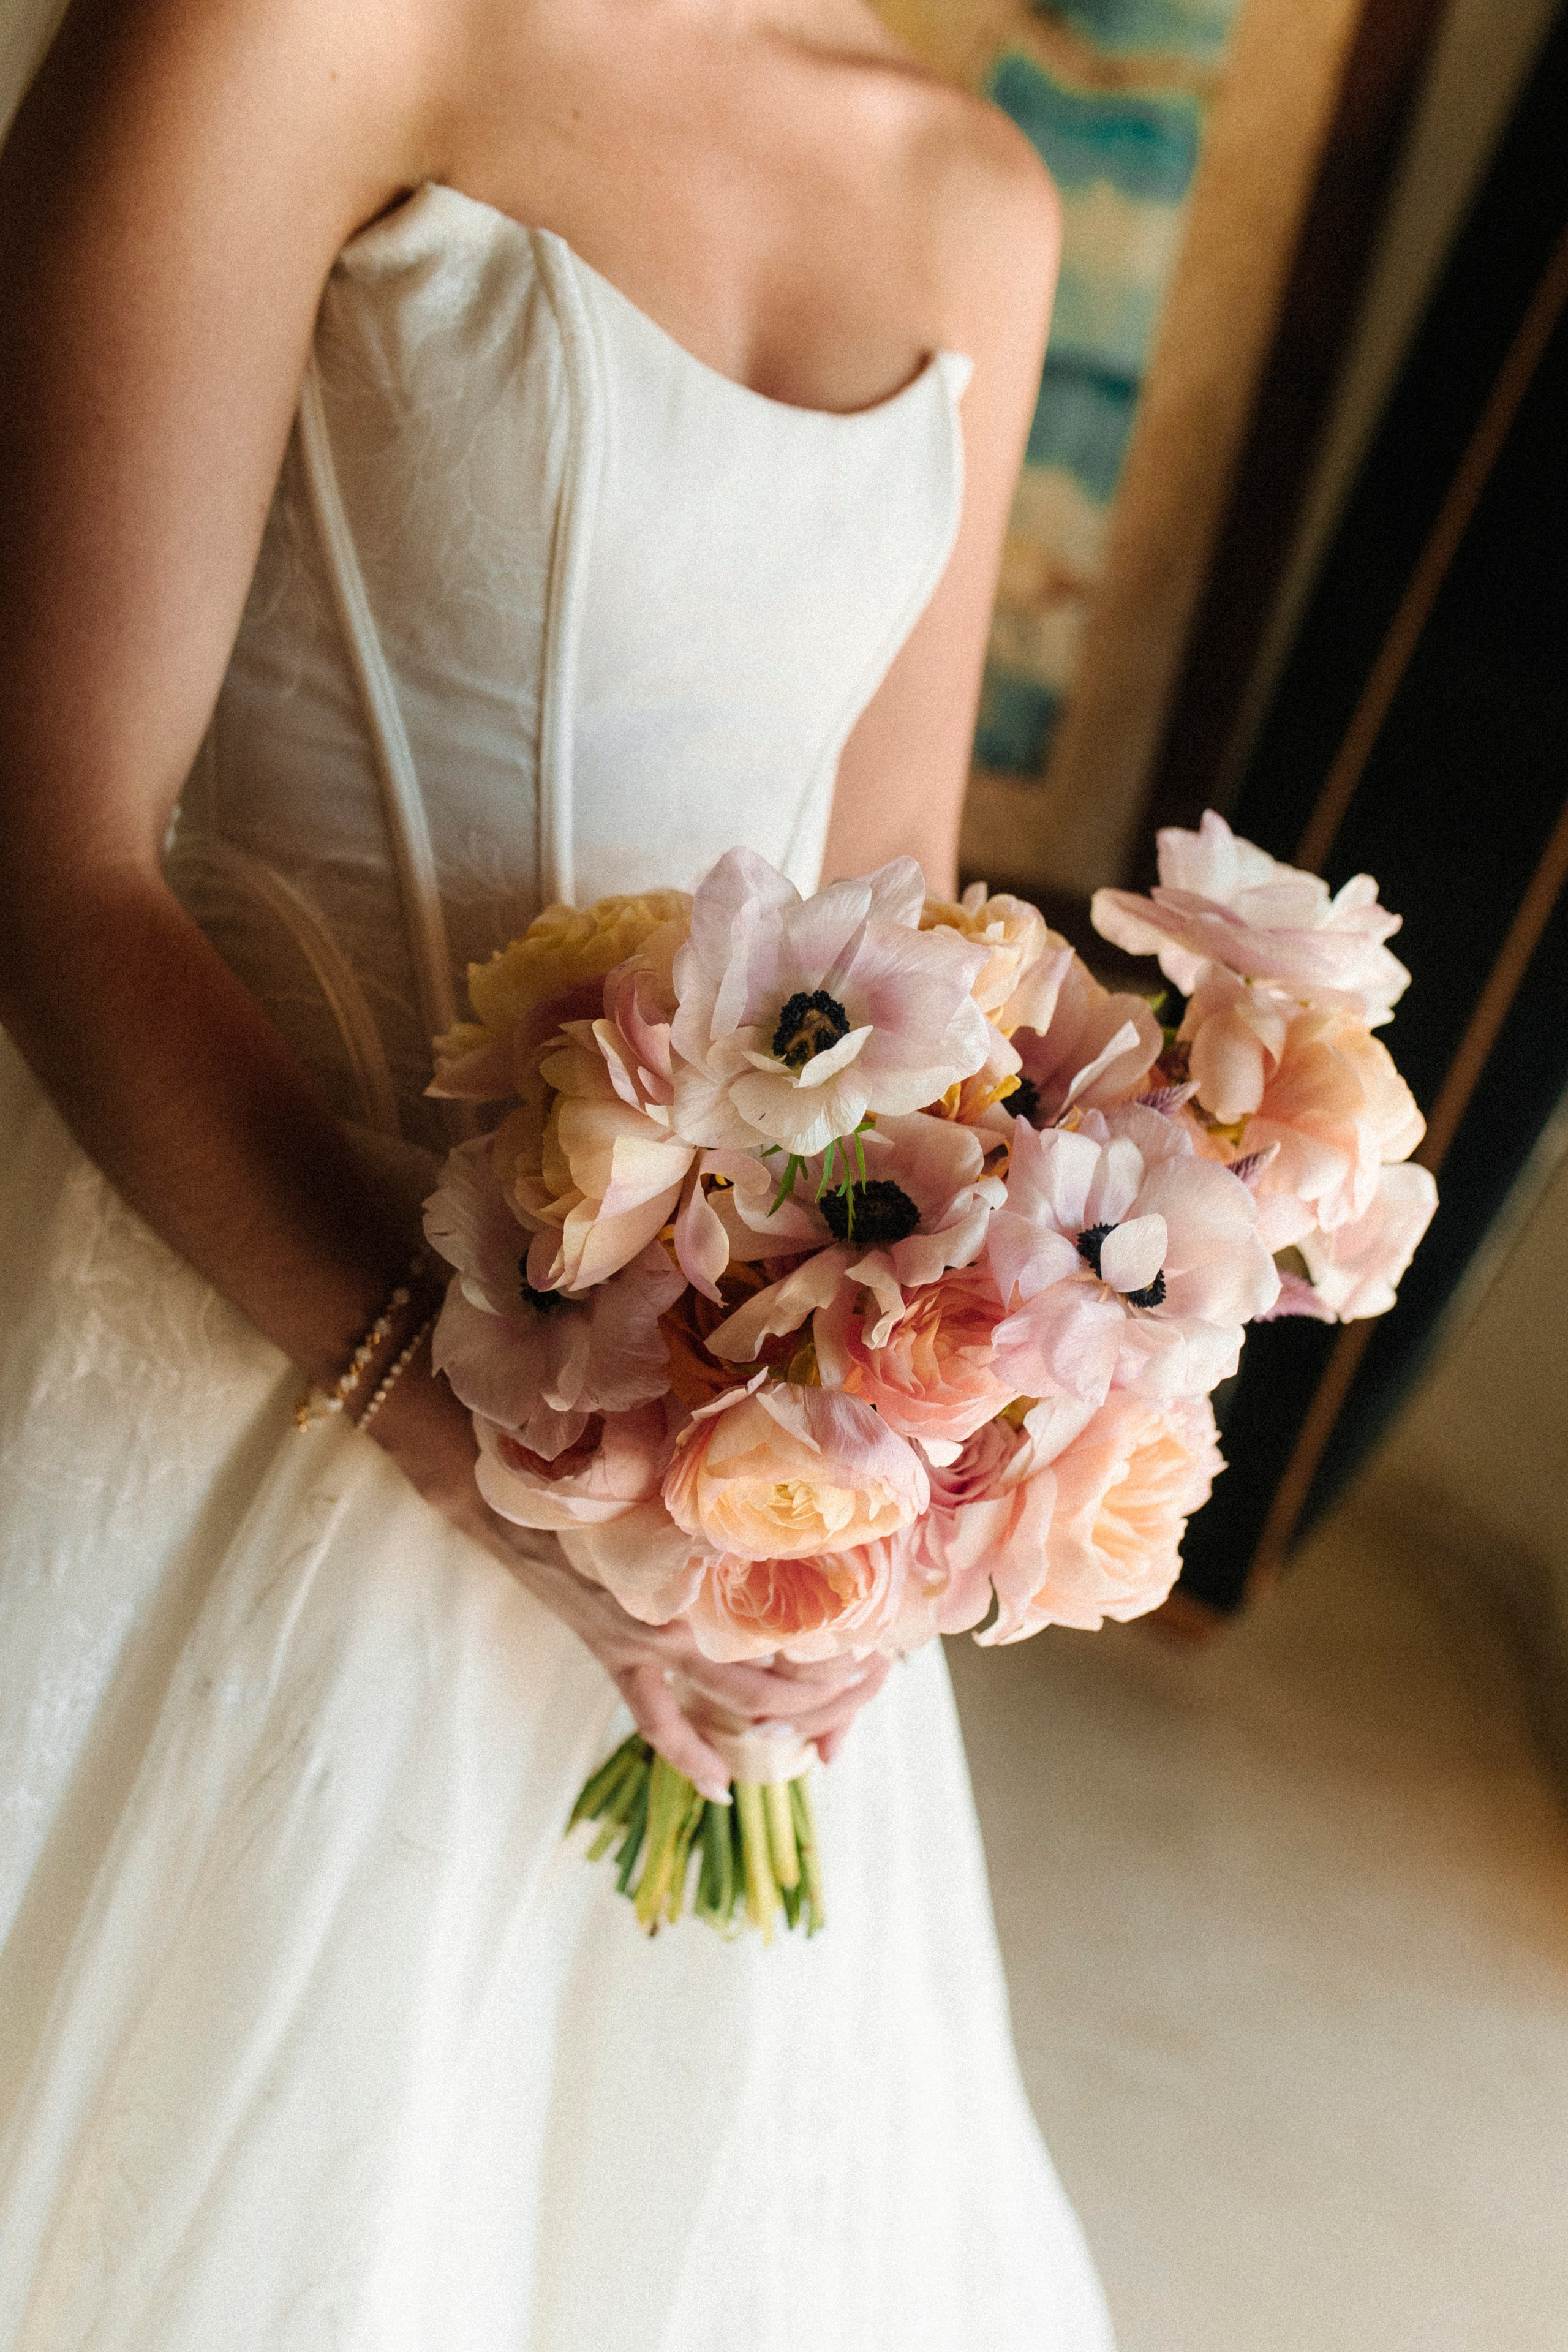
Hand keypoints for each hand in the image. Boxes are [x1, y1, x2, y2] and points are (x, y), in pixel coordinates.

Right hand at [367, 1343, 888, 1796]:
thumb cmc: (599, 1443)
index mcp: (719, 1558)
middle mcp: (694, 1611)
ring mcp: (651, 1639)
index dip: (859, 1636)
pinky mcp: (612, 1650)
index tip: (898, 1637)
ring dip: (788, 1724)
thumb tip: (816, 1461)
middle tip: (877, 1688)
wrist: (502, 1468)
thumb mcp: (681, 1451)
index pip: (812, 1614)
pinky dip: (688, 1753)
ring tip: (827, 1743)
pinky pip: (655, 1716)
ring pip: (737, 1703)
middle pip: (787, 1674)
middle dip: (839, 1693)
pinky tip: (718, 1787)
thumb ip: (742, 1473)